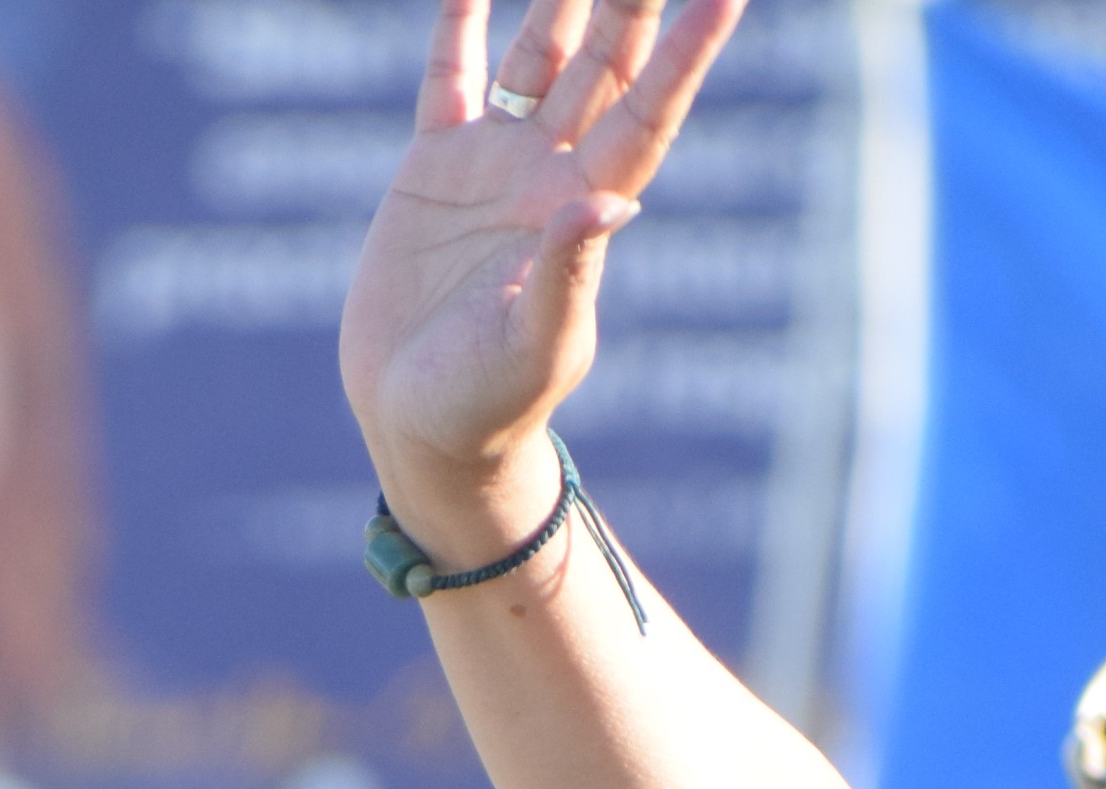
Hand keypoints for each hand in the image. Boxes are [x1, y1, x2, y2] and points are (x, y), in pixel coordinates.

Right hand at [337, 0, 747, 552]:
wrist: (419, 429)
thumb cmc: (488, 407)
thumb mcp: (535, 348)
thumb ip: (570, 274)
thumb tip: (608, 201)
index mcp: (585, 211)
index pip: (648, 112)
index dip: (686, 53)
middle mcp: (550, 174)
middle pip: (605, 64)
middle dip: (631, 0)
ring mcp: (493, 167)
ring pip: (538, 56)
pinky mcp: (431, 171)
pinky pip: (450, 79)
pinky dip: (457, 27)